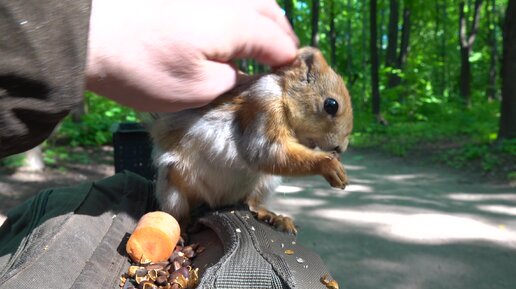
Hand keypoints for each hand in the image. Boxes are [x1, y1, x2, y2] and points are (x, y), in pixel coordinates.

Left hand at [86, 0, 297, 110]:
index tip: (290, 87)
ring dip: (264, 23)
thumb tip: (247, 74)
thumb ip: (234, 80)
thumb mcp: (198, 90)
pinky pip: (230, 1)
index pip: (280, 42)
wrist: (91, 35)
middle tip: (280, 66)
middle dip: (282, 39)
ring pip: (253, 1)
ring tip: (261, 48)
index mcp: (237, 24)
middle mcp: (229, 0)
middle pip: (272, 14)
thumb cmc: (145, 68)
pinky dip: (242, 16)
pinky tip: (233, 33)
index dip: (290, 66)